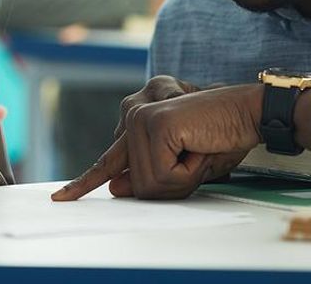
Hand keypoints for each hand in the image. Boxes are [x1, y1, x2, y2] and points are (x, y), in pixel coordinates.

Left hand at [52, 84, 262, 200]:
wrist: (248, 112)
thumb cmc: (222, 137)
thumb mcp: (183, 167)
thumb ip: (148, 176)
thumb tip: (115, 187)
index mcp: (135, 123)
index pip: (107, 161)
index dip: (84, 183)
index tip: (61, 198)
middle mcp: (132, 114)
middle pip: (136, 184)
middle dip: (174, 183)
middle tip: (198, 155)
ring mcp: (139, 117)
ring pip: (149, 185)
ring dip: (184, 177)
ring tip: (200, 147)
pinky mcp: (152, 123)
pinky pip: (163, 176)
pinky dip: (189, 172)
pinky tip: (199, 144)